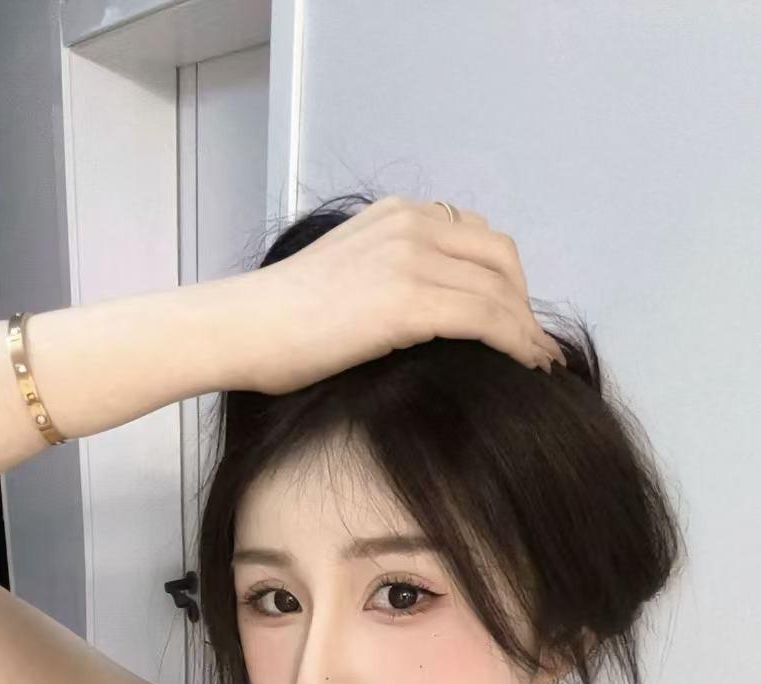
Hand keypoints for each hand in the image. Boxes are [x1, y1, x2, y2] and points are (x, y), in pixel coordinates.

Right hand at [225, 195, 565, 395]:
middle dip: (524, 303)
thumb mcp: (347, 273)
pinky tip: (528, 367)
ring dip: (528, 330)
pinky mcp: (409, 300)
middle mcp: (412, 224)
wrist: (245, 327)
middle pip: (500, 258)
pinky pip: (487, 319)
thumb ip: (392, 272)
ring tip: (540, 363)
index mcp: (398, 214)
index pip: (477, 237)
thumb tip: (430, 308)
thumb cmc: (281, 319)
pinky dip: (517, 344)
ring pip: (500, 291)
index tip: (517, 319)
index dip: (507, 281)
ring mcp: (412, 258)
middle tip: (531, 345)